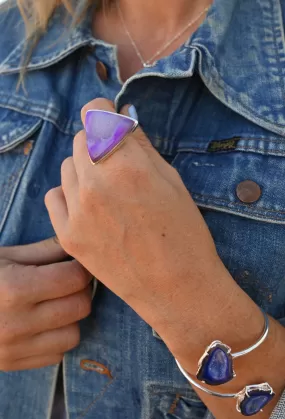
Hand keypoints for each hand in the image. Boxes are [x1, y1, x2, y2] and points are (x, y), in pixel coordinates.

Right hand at [0, 238, 91, 370]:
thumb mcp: (4, 256)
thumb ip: (44, 251)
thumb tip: (75, 245)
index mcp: (15, 288)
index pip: (74, 279)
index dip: (80, 269)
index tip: (74, 265)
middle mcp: (18, 322)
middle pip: (79, 307)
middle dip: (80, 291)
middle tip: (68, 283)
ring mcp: (15, 348)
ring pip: (73, 335)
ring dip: (71, 318)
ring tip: (57, 304)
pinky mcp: (12, 364)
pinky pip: (56, 355)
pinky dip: (57, 339)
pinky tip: (43, 325)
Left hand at [45, 98, 228, 354]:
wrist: (176, 288)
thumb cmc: (185, 234)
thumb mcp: (172, 181)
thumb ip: (141, 147)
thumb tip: (121, 120)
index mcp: (128, 165)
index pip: (95, 113)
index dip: (105, 114)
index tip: (111, 122)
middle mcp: (96, 183)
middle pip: (80, 139)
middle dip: (98, 143)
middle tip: (116, 163)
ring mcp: (77, 211)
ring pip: (67, 167)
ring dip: (84, 169)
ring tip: (106, 190)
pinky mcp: (67, 235)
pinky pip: (55, 196)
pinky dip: (70, 194)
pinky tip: (90, 207)